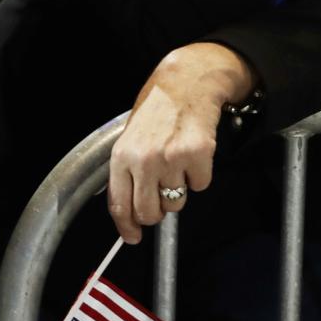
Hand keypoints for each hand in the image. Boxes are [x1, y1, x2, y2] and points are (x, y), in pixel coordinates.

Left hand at [108, 42, 254, 243]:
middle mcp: (144, 160)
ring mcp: (171, 158)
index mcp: (122, 157)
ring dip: (180, 190)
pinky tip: (194, 155)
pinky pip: (201, 185)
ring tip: (179, 164)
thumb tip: (130, 213)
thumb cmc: (158, 112)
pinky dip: (200, 175)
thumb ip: (127, 174)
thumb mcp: (130, 140)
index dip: (127, 227)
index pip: (120, 205)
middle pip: (150, 212)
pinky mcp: (197, 154)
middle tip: (164, 196)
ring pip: (177, 203)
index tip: (133, 237)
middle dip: (158, 211)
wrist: (186, 84)